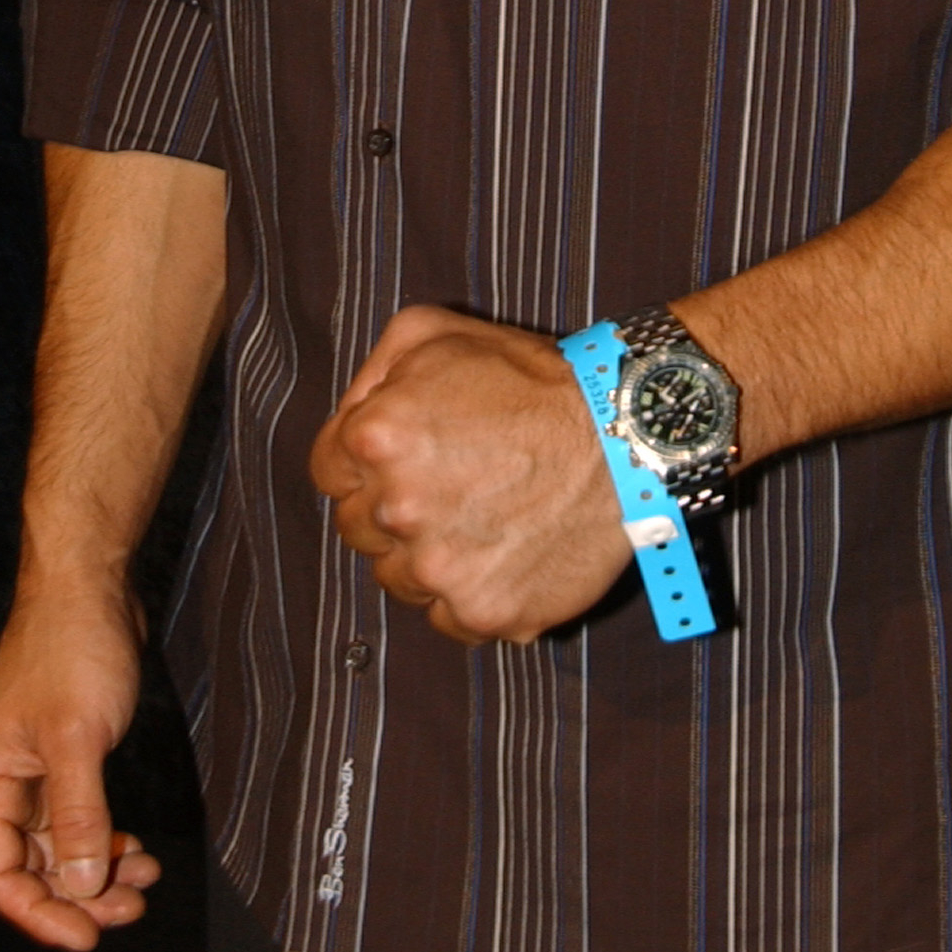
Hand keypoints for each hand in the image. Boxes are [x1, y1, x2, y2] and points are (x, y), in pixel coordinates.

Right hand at [0, 581, 160, 951]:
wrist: (91, 583)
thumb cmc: (72, 648)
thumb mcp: (78, 738)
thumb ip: (79, 817)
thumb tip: (81, 888)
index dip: (38, 914)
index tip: (86, 936)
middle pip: (28, 869)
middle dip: (77, 895)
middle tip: (130, 908)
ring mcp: (29, 770)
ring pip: (56, 848)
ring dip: (96, 871)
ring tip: (144, 881)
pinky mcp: (61, 757)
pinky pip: (75, 820)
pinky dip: (103, 840)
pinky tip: (135, 849)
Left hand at [310, 306, 626, 643]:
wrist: (625, 435)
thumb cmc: (532, 380)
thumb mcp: (435, 333)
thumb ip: (371, 375)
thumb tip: (348, 421)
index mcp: (375, 437)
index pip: (327, 471)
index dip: (363, 461)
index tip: (406, 457)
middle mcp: (397, 508)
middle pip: (358, 528)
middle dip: (393, 507)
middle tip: (453, 484)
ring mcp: (439, 569)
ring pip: (397, 579)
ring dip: (425, 555)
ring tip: (481, 518)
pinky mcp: (482, 611)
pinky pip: (446, 618)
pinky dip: (467, 594)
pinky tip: (501, 555)